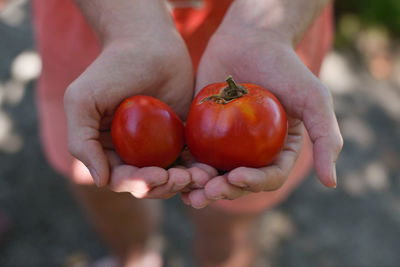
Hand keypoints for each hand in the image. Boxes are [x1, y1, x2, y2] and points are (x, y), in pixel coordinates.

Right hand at [64, 20, 194, 198]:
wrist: (148, 42)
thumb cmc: (112, 69)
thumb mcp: (83, 101)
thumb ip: (82, 141)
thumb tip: (101, 180)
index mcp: (107, 150)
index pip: (121, 179)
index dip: (139, 183)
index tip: (159, 176)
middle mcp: (132, 152)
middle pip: (150, 182)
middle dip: (166, 186)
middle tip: (183, 178)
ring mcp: (158, 146)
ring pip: (172, 176)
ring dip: (186, 182)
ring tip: (201, 176)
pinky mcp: (181, 136)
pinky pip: (190, 159)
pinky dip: (199, 168)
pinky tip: (209, 169)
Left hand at [182, 28, 342, 207]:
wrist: (250, 40)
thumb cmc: (285, 67)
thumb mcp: (314, 99)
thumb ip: (326, 138)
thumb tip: (330, 183)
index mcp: (278, 151)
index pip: (268, 177)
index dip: (253, 183)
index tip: (236, 176)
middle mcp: (253, 153)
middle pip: (238, 181)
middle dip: (223, 191)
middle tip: (207, 192)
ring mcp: (228, 144)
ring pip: (214, 173)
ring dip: (201, 187)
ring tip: (189, 191)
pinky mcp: (205, 132)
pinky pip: (194, 153)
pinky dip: (186, 166)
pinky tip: (175, 172)